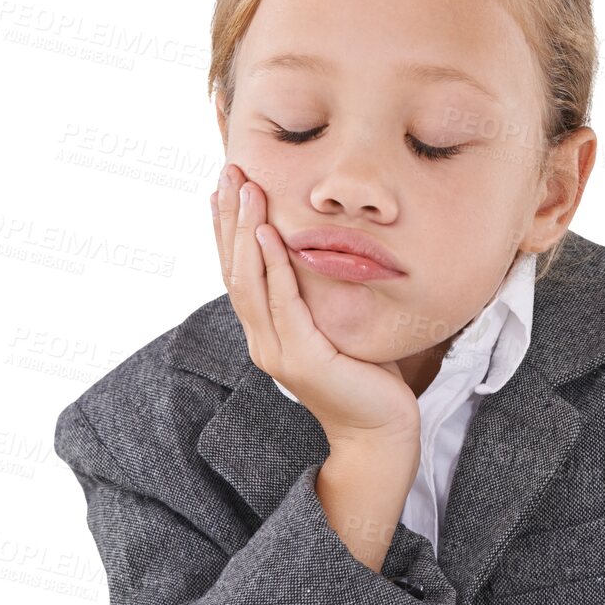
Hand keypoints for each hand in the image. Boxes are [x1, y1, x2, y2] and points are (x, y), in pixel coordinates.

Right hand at [214, 163, 420, 443]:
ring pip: (250, 282)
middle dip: (230, 218)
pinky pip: (282, 303)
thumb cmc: (369, 378)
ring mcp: (278, 352)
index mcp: (267, 333)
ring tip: (246, 190)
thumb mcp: (338, 324)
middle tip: (229, 172)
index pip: (238, 272)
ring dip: (245, 231)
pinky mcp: (301, 360)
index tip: (224, 187)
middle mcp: (263, 341)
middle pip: (235, 270)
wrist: (380, 432)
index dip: (227, 229)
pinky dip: (272, 266)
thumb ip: (322, 293)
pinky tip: (267, 234)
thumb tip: (324, 248)